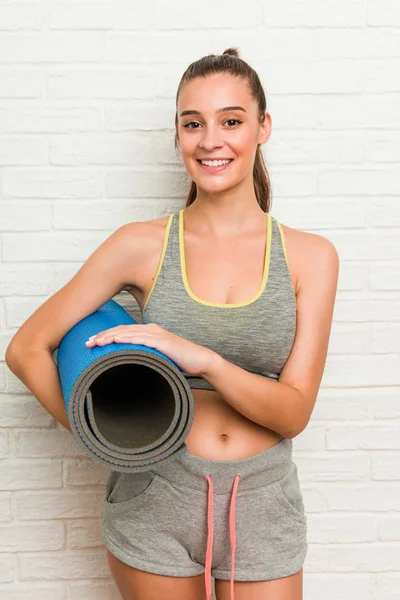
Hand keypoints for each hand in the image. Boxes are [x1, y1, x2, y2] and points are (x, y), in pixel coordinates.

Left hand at [85, 323, 214, 376]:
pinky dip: (128, 338)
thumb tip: (128, 368)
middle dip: (102, 335)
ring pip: (128, 333)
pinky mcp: (163, 342)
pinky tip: (117, 340)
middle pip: (121, 330)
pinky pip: (142, 338)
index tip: (91, 342)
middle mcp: (151, 329)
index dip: (105, 335)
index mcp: (148, 332)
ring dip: (110, 337)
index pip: (122, 331)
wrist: (200, 361)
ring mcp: (157, 334)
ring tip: (96, 342)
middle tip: (87, 343)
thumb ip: (144, 357)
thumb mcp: (157, 358)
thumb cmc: (179, 361)